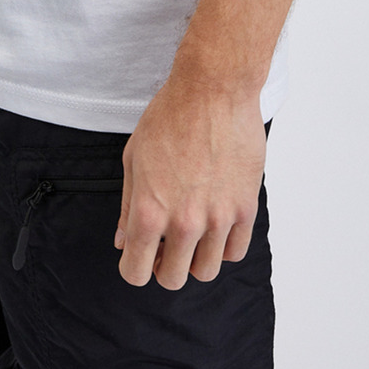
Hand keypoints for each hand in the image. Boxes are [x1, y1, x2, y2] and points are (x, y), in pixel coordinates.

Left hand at [115, 77, 265, 287]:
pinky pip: (234, 252)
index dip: (134, 268)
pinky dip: (223, 246)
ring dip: (195, 258)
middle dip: (164, 266)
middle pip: (171, 278)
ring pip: (206, 271)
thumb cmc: (170, 116)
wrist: (214, 90)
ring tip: (193, 232)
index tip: (140, 257)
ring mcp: (217, 218)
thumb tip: (123, 240)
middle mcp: (183, 222)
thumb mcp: (133, 158)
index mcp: (148, 211)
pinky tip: (215, 224)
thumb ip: (127, 206)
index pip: (136, 272)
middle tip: (166, 244)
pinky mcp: (245, 208)